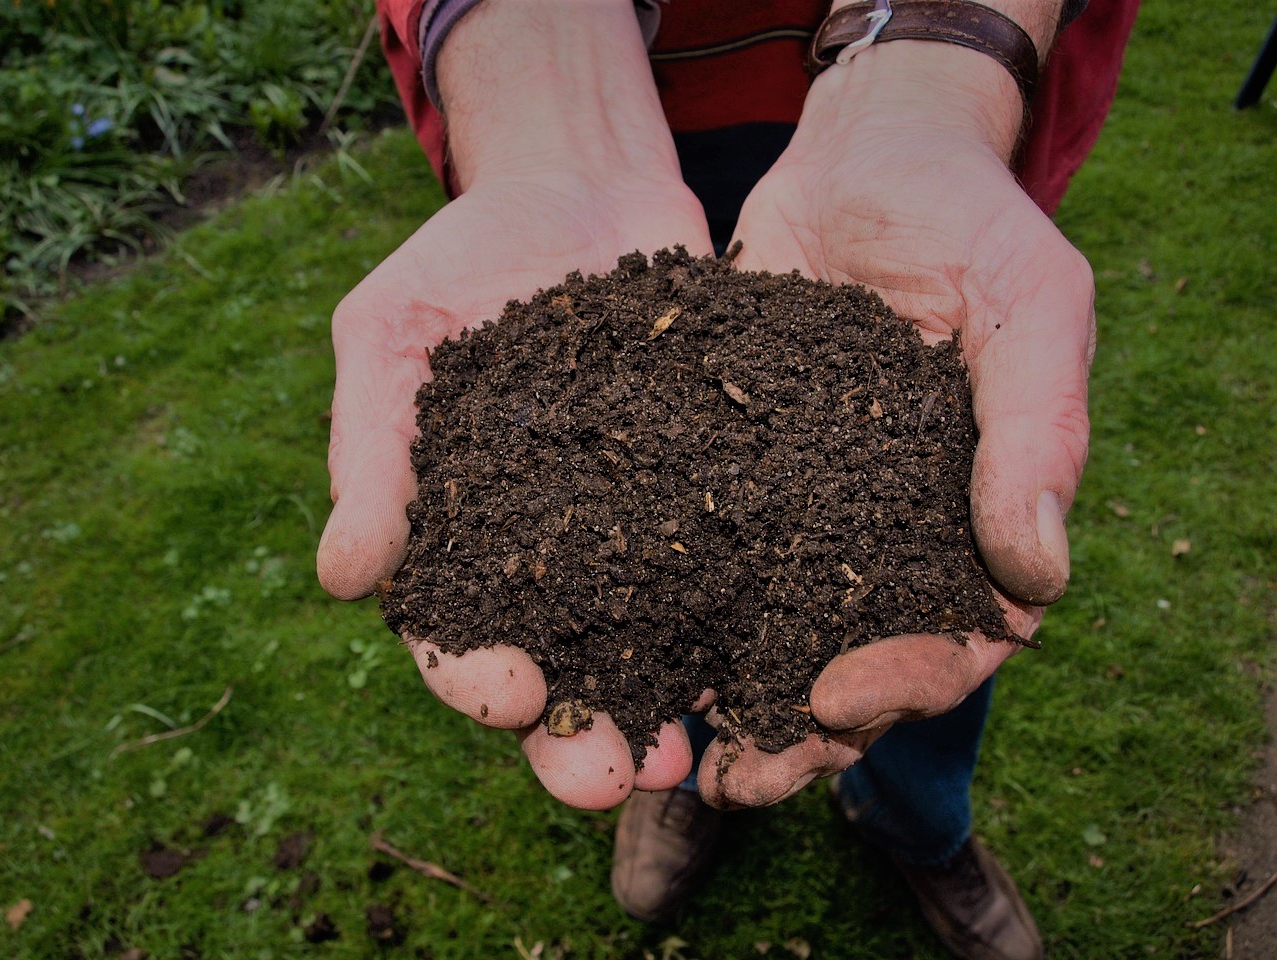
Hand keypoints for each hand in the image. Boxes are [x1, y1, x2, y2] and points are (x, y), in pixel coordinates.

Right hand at [317, 0, 712, 808]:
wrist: (578, 184)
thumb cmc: (464, 259)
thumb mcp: (392, 334)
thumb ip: (370, 450)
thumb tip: (342, 578)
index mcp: (463, 539)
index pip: (457, 635)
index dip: (475, 678)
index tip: (508, 694)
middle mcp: (553, 556)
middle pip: (562, 672)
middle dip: (579, 736)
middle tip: (610, 776)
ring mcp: (640, 530)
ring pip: (652, 647)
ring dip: (668, 709)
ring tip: (691, 755)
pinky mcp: (714, 493)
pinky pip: (733, 570)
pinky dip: (748, 623)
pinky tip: (773, 661)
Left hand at [697, 41, 1093, 808]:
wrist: (863, 156)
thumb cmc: (968, 219)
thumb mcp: (1028, 305)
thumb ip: (1037, 431)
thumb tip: (1036, 577)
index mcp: (970, 519)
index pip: (956, 637)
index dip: (904, 682)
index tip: (834, 698)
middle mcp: (882, 532)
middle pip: (849, 662)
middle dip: (797, 729)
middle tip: (733, 779)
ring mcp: (800, 508)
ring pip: (765, 628)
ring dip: (720, 695)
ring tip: (662, 748)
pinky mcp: (724, 471)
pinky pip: (695, 551)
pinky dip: (659, 604)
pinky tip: (611, 644)